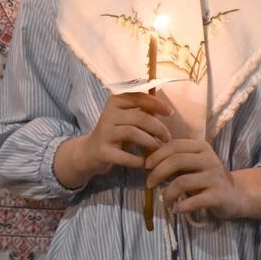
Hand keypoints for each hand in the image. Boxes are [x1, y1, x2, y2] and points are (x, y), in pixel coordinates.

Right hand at [54, 92, 169, 189]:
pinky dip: (138, 160)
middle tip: (167, 138)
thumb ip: (143, 112)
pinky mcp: (102, 151)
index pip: (139, 97)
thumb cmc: (116, 133)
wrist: (90, 152)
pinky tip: (144, 162)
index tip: (170, 113)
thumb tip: (167, 110)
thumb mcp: (127, 118)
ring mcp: (104, 132)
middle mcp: (108, 114)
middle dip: (158, 128)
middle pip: (139, 117)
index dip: (157, 104)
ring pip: (133, 133)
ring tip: (157, 149)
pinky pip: (125, 156)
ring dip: (150, 142)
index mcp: (115, 102)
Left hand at [147, 138, 236, 216]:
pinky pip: (194, 201)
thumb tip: (147, 159)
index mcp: (201, 147)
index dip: (157, 155)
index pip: (174, 145)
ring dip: (167, 193)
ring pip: (182, 182)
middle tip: (149, 184)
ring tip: (164, 201)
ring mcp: (215, 177)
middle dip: (158, 173)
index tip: (146, 166)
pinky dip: (181, 206)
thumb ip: (175, 160)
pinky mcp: (218, 195)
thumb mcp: (193, 164)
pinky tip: (177, 209)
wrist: (235, 195)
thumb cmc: (207, 178)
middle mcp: (209, 159)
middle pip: (176, 161)